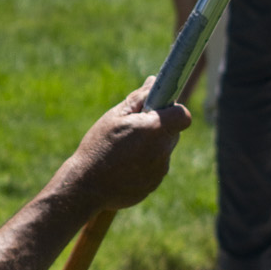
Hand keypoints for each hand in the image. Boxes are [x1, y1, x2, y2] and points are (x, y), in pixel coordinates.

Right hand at [65, 82, 190, 210]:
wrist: (87, 188)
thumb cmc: (98, 147)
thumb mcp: (115, 116)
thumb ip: (138, 98)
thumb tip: (153, 81)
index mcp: (155, 130)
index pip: (182, 115)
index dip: (172, 110)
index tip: (157, 110)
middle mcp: (163, 151)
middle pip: (172, 132)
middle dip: (158, 127)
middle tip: (133, 129)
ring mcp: (160, 171)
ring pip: (163, 150)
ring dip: (150, 146)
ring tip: (123, 151)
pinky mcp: (154, 185)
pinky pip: (155, 167)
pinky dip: (144, 164)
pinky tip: (123, 166)